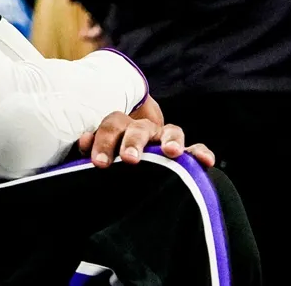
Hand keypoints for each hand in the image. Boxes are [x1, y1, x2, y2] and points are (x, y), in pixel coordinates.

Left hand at [77, 96, 215, 168]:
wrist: (134, 162)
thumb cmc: (114, 159)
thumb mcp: (101, 153)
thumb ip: (92, 148)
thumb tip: (84, 141)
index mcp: (121, 129)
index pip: (113, 126)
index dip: (104, 141)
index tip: (100, 163)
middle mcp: (144, 130)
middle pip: (139, 128)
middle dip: (134, 142)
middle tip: (129, 159)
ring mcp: (166, 139)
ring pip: (171, 131)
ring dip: (171, 140)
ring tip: (172, 152)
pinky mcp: (185, 153)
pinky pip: (196, 149)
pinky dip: (200, 153)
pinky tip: (206, 162)